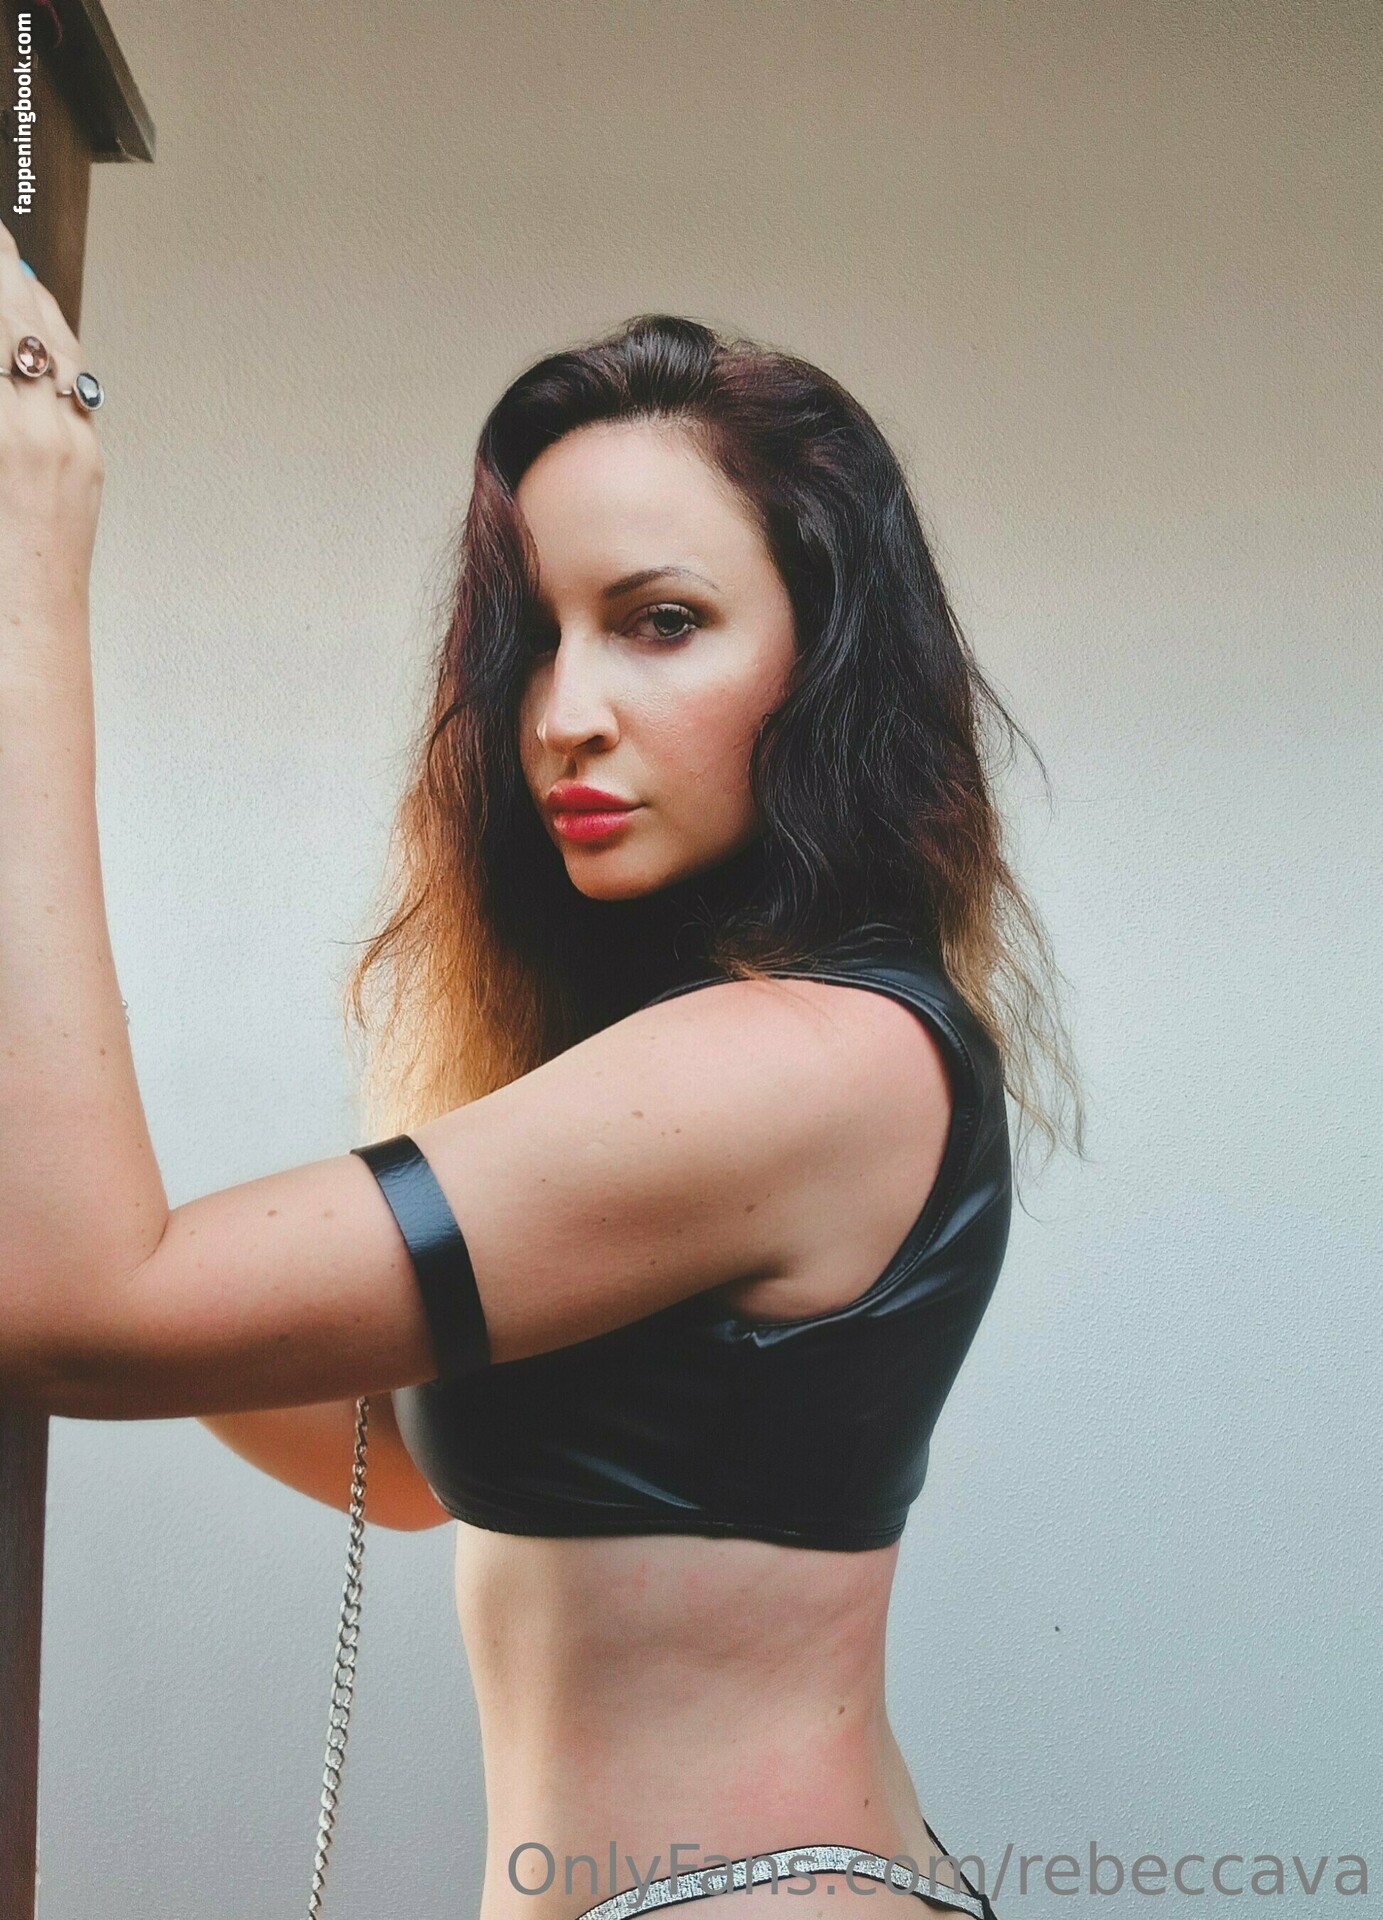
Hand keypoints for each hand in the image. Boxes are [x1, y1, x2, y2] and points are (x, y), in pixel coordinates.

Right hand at [0, 220, 104, 663]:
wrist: (21, 638)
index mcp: (5, 434)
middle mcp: (44, 432)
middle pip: (18, 315)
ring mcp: (75, 447)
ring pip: (52, 343)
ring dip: (24, 297)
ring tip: (5, 260)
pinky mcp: (89, 465)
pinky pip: (71, 384)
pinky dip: (47, 343)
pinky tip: (30, 325)